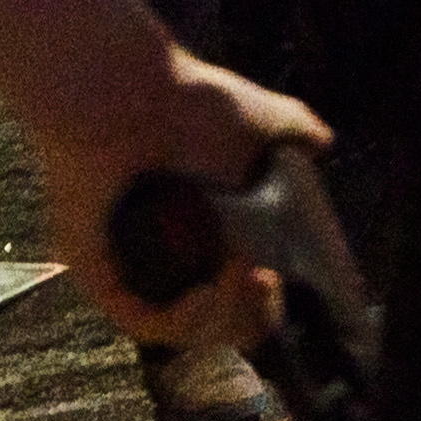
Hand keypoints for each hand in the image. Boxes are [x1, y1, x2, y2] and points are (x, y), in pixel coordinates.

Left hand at [28, 49, 329, 351]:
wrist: (127, 93)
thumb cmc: (184, 101)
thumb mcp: (261, 116)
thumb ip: (296, 130)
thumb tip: (322, 142)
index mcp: (203, 225)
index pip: (239, 291)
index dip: (266, 299)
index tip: (278, 275)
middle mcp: (167, 251)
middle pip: (219, 321)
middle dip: (253, 314)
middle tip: (264, 279)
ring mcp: (132, 266)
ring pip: (185, 327)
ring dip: (225, 314)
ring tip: (242, 277)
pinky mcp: (98, 272)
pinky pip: (139, 320)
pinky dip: (178, 321)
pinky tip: (205, 294)